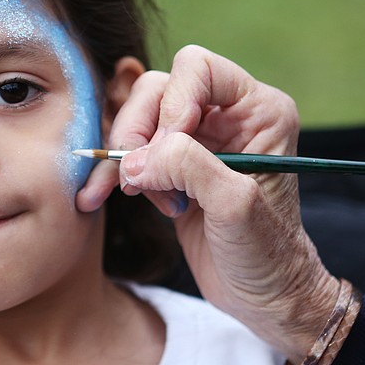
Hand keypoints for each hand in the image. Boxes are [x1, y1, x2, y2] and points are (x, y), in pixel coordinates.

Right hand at [77, 45, 338, 363]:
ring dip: (124, 155)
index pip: (198, 68)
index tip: (167, 147)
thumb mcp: (235, 205)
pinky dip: (111, 170)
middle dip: (139, 130)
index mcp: (257, 109)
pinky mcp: (170, 163)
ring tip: (132, 194)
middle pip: (158, 88)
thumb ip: (190, 166)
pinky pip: (129, 148)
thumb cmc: (265, 253)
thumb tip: (136, 159)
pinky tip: (99, 196)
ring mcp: (196, 137)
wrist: (260, 296)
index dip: (174, 99)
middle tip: (138, 177)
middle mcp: (225, 114)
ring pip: (138, 116)